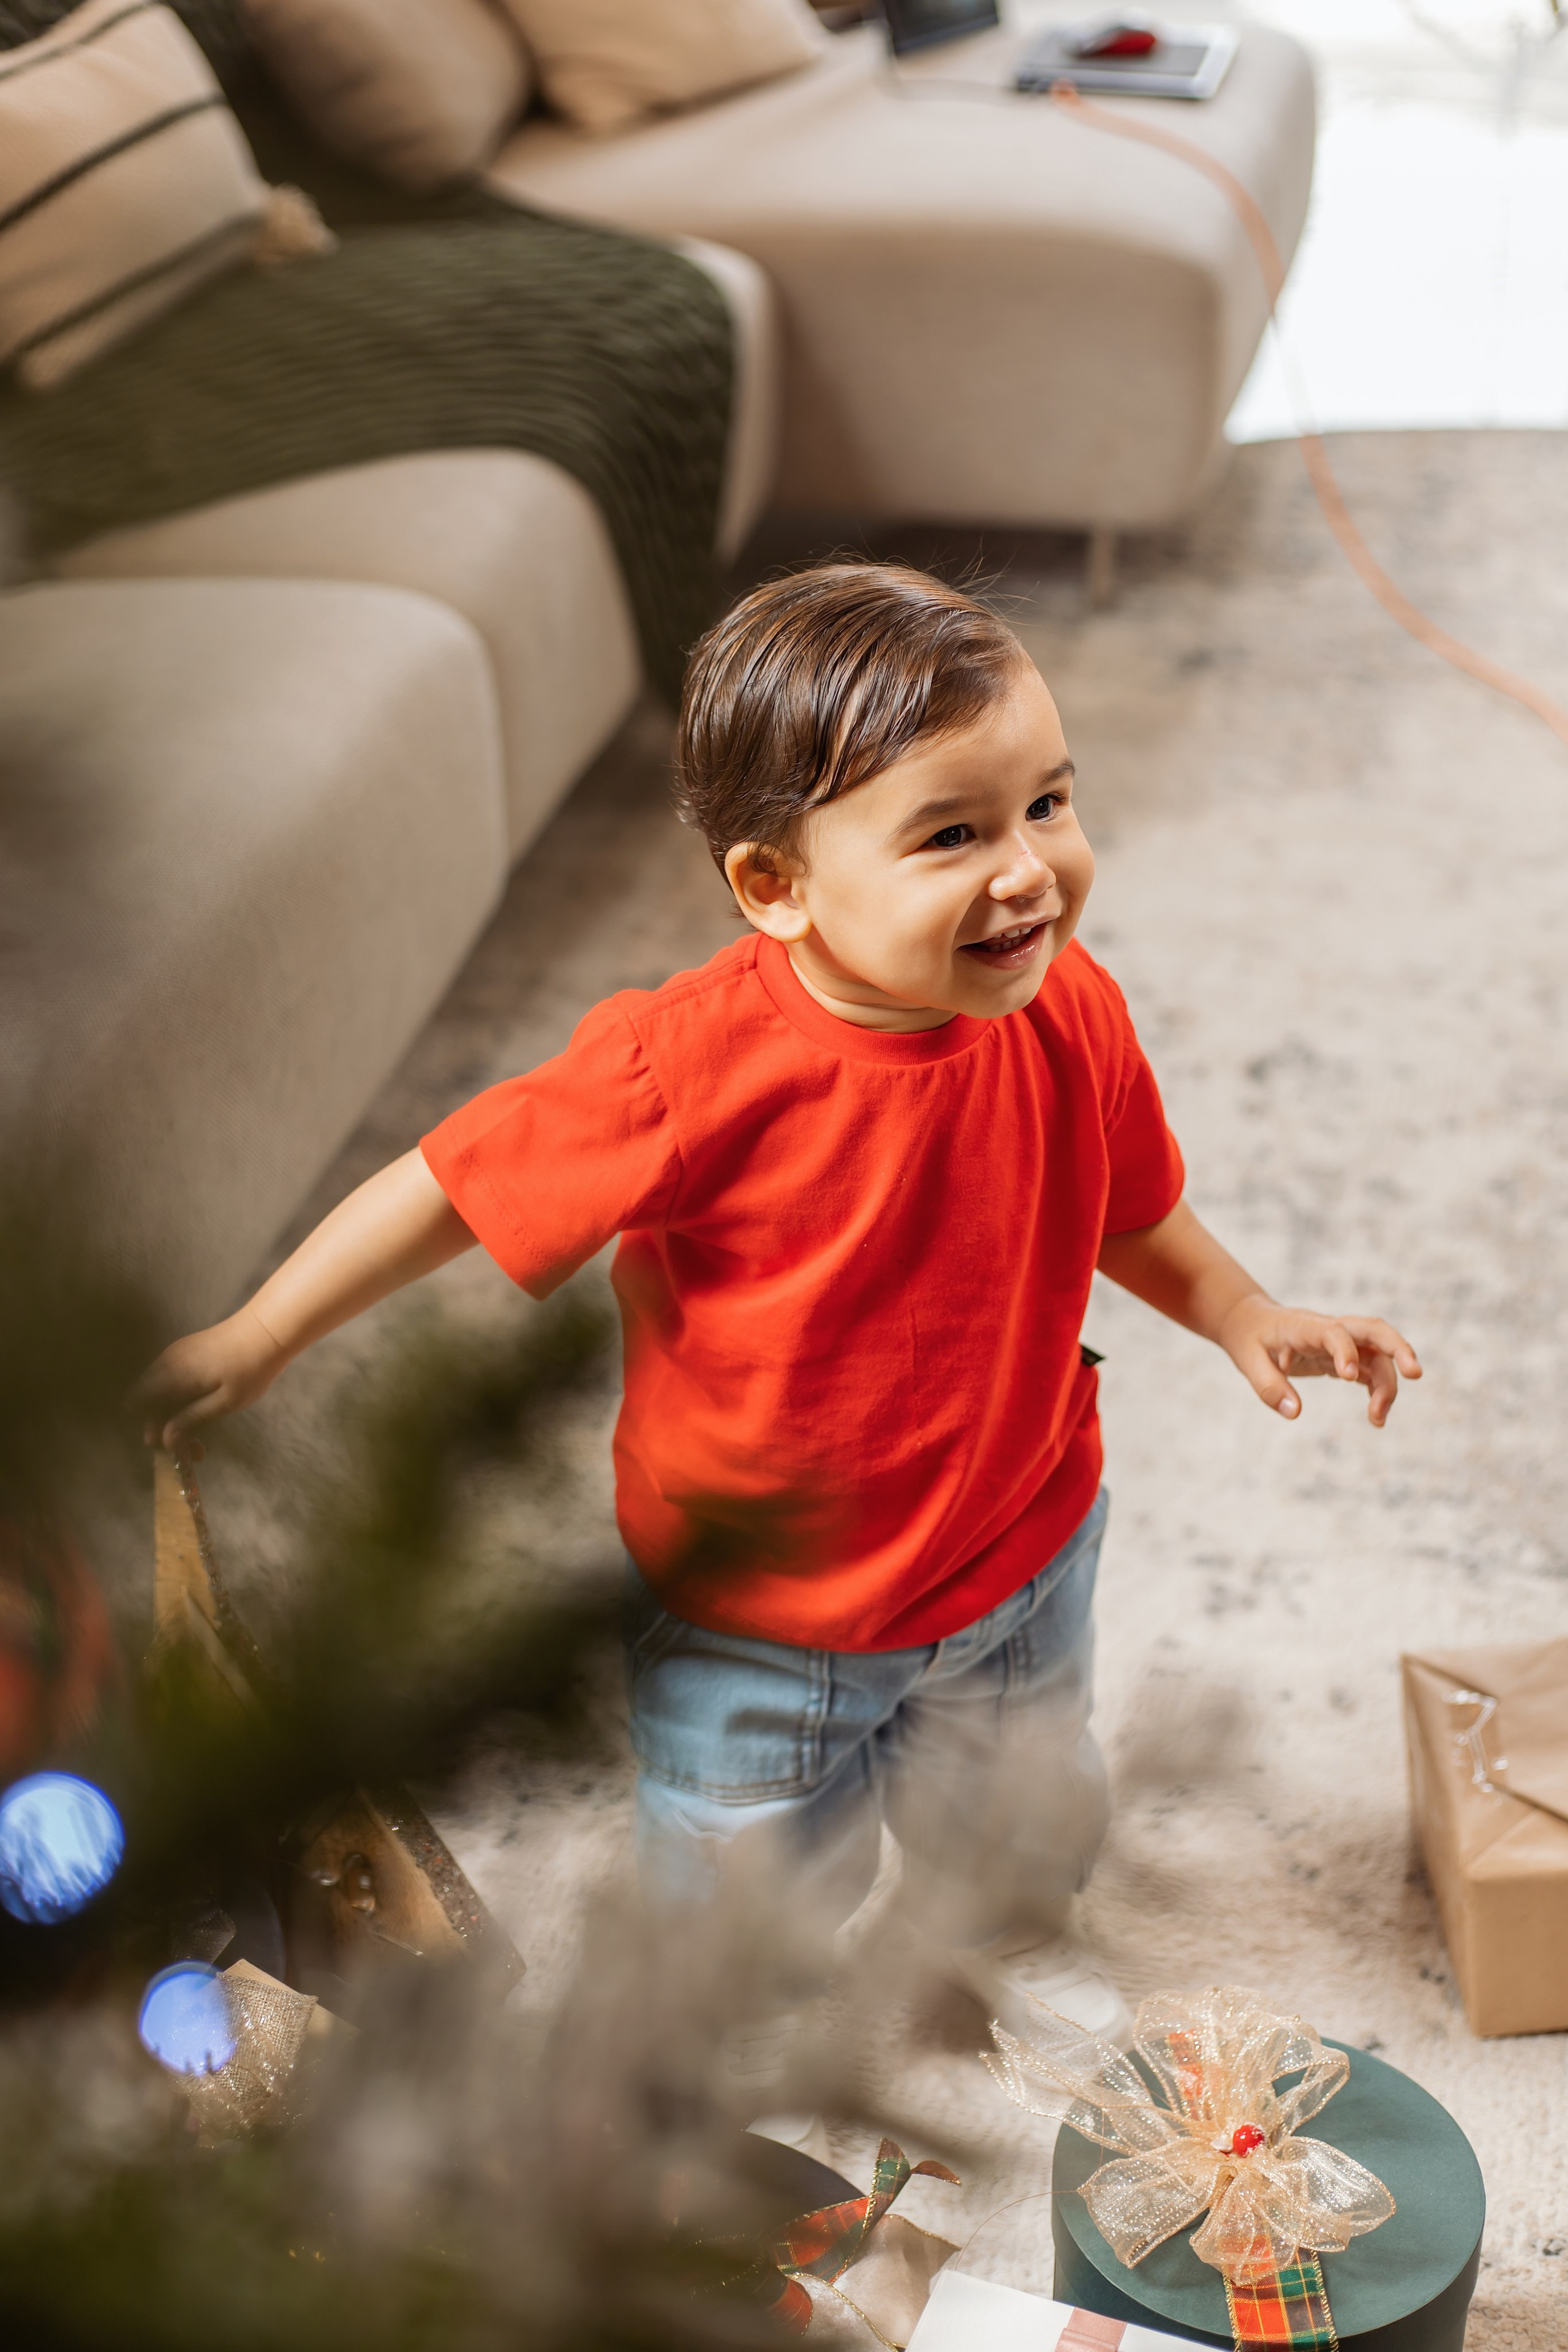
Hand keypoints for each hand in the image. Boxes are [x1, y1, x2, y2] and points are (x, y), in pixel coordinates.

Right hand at [131, 1304, 289, 1454]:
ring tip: (201, 1440)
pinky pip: (173, 1380)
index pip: (135, 1400)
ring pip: (162, 1391)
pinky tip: (203, 1413)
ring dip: (175, 1415)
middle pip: (148, 1399)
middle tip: (193, 1450)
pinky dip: (182, 1399)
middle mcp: (167, 1362)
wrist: (268, 1329)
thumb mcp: (224, 1402)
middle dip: (165, 1426)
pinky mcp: (189, 1352)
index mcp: (171, 1374)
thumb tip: (165, 1439)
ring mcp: (177, 1354)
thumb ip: (192, 1419)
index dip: (147, 1423)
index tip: (169, 1441)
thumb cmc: (250, 1368)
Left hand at [1217, 1296, 1421, 1426]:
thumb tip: (1295, 1413)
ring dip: (1387, 1384)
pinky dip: (1379, 1390)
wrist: (1251, 1322)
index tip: (1349, 1377)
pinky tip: (1376, 1415)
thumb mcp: (1248, 1361)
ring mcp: (1341, 1341)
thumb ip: (1269, 1387)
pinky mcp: (1345, 1356)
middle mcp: (1329, 1329)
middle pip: (1373, 1329)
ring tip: (1378, 1419)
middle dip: (1397, 1347)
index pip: (1333, 1331)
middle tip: (1415, 1373)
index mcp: (1303, 1325)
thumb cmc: (1250, 1340)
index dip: (1345, 1350)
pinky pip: (1371, 1369)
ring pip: (1378, 1354)